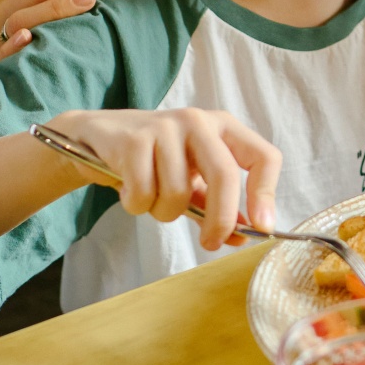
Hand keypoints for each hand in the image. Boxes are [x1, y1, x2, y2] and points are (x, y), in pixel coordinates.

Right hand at [54, 107, 280, 250]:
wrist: (98, 139)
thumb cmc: (154, 161)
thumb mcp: (192, 181)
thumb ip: (217, 206)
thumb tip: (244, 235)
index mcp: (224, 129)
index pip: (263, 155)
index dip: (266, 193)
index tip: (262, 228)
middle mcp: (199, 121)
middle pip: (224, 175)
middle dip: (219, 219)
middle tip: (210, 243)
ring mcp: (166, 126)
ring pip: (177, 192)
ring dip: (163, 212)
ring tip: (151, 199)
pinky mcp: (134, 139)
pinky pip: (144, 192)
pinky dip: (137, 204)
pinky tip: (130, 191)